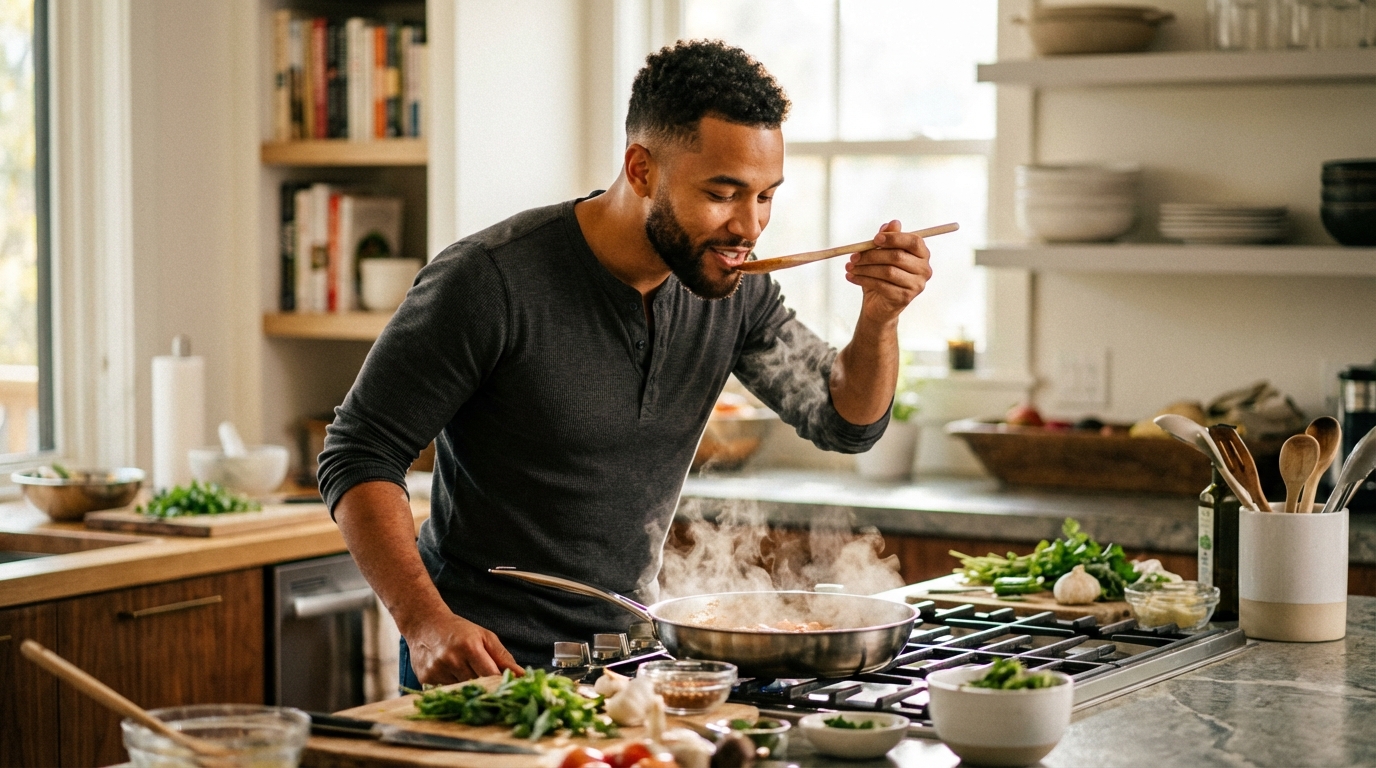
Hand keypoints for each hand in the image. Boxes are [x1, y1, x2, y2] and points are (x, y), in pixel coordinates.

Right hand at [404, 612, 523, 683]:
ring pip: (461, 692)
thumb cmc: (459, 630)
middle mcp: (451, 659)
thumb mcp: (484, 637)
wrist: (424, 624)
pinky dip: (452, 689)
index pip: (490, 675)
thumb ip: (503, 657)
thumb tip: (521, 676)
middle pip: (476, 686)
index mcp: (469, 647)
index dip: (499, 684)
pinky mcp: (425, 679)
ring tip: (466, 675)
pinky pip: (446, 692)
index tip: (506, 688)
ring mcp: (437, 670)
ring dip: (468, 689)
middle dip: (485, 688)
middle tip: (489, 686)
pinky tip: (451, 677)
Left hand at [844, 220, 932, 324]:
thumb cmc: (883, 275)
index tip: (874, 238)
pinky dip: (863, 280)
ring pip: (888, 271)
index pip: (913, 241)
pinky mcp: (905, 298)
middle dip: (872, 255)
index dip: (894, 238)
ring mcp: (916, 285)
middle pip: (897, 256)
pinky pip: (882, 285)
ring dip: (865, 268)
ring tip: (850, 267)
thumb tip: (893, 223)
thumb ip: (889, 238)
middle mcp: (924, 270)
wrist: (879, 304)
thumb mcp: (883, 254)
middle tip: (853, 256)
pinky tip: (852, 277)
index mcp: (922, 255)